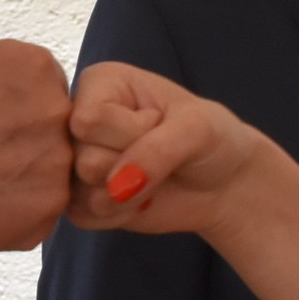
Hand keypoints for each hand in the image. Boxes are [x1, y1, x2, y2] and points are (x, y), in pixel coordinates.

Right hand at [0, 40, 72, 253]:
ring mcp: (59, 157)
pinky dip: (22, 208)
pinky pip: (45, 203)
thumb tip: (10, 81)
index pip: (46, 83)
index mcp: (34, 66)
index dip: (19, 105)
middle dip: (29, 138)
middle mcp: (57, 107)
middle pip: (55, 124)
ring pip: (53, 166)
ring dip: (27, 174)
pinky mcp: (54, 202)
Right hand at [68, 61, 271, 237]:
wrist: (223, 183)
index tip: (157, 123)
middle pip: (83, 157)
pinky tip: (139, 199)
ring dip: (128, 194)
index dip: (130, 132)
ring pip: (82, 190)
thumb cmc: (211, 139)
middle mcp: (78, 117)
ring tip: (150, 176)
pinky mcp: (79, 199)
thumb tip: (116, 187)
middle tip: (156, 153)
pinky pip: (82, 216)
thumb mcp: (196, 127)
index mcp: (98, 83)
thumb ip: (156, 149)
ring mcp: (75, 160)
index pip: (88, 119)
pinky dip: (119, 215)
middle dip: (131, 164)